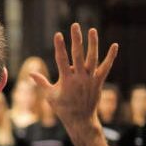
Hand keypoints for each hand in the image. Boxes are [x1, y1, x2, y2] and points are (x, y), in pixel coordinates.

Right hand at [30, 23, 118, 145]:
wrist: (81, 120)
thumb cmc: (63, 108)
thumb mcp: (50, 96)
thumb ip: (41, 82)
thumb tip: (30, 73)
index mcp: (66, 80)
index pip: (62, 60)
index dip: (60, 47)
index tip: (58, 35)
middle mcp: (79, 78)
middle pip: (78, 55)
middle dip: (76, 39)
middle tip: (75, 26)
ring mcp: (90, 79)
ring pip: (92, 58)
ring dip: (93, 43)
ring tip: (92, 29)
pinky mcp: (99, 81)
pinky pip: (106, 67)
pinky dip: (111, 57)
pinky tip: (114, 45)